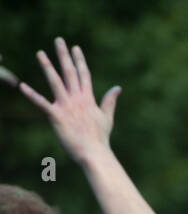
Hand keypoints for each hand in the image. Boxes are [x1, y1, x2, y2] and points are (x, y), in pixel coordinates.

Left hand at [19, 38, 119, 164]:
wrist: (95, 153)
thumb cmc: (101, 138)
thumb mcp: (107, 117)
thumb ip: (110, 101)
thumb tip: (118, 88)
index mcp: (88, 99)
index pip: (84, 75)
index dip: (79, 60)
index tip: (75, 47)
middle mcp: (77, 99)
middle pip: (69, 73)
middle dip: (64, 56)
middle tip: (58, 40)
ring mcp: (66, 107)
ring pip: (55, 82)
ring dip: (47, 67)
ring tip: (40, 53)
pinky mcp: (57, 117)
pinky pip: (42, 104)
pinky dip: (32, 95)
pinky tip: (22, 87)